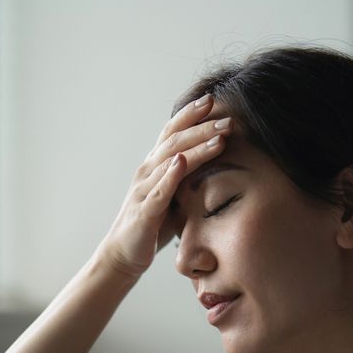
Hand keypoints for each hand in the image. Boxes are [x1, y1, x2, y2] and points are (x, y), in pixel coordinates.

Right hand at [97, 94, 232, 277]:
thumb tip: (219, 163)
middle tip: (229, 118)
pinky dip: (171, 175)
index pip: (173, 131)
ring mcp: (144, 188)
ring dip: (196, 147)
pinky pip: (159, 190)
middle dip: (202, 126)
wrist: (124, 253)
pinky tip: (183, 162)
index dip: (191, 114)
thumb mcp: (175, 195)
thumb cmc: (154, 224)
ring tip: (219, 137)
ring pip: (170, 160)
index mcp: (156, 164)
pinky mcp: (144, 211)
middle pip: (175, 140)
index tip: (213, 99)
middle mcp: (148, 170)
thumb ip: (189, 177)